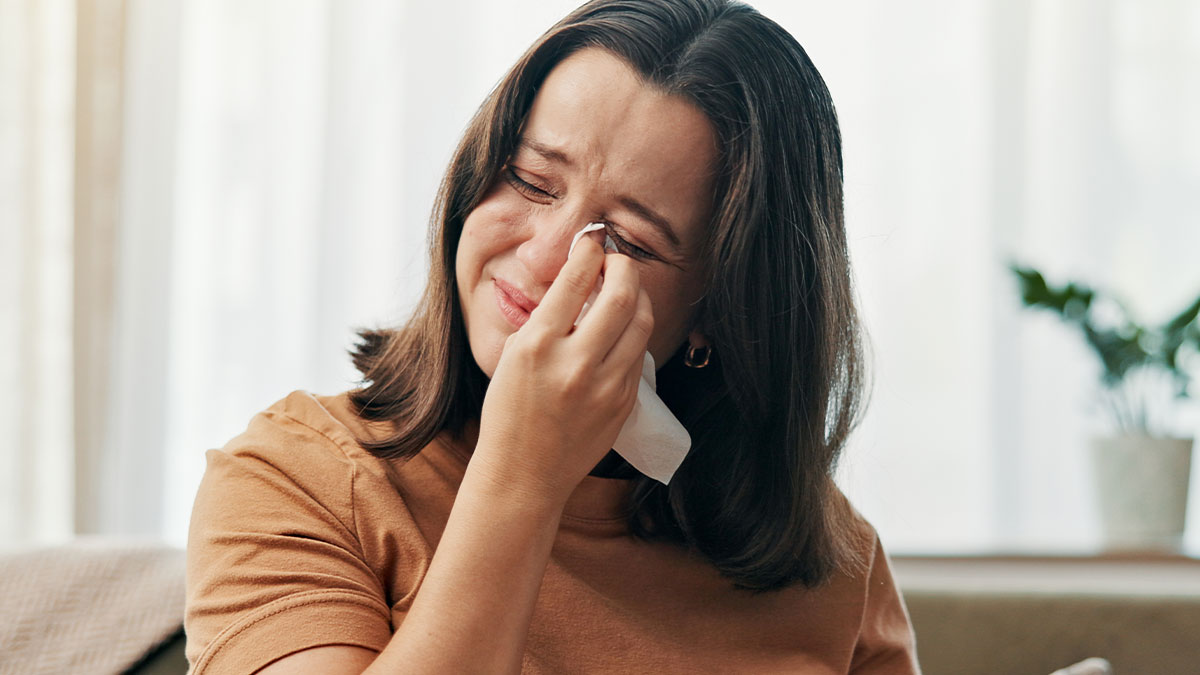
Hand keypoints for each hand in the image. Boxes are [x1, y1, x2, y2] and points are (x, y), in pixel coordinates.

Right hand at [471, 237, 653, 504]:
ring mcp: (604, 386)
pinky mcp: (623, 404)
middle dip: (623, 265)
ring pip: (642, 321)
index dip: (590, 249)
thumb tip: (581, 274)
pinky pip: (639, 353)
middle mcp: (574, 364)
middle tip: (615, 259)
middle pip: (622, 294)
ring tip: (623, 288)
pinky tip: (621, 327)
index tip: (592, 239)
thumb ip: (548, 317)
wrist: (523, 474)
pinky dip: (633, 331)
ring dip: (636, 295)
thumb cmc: (509, 411)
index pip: (575, 278)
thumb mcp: (514, 355)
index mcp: (537, 346)